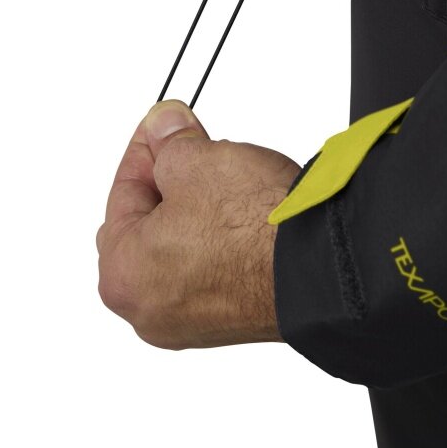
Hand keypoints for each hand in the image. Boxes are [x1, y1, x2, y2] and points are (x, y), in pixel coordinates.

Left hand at [96, 100, 300, 348]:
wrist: (325, 270)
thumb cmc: (254, 229)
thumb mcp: (195, 160)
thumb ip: (169, 139)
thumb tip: (164, 125)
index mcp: (122, 275)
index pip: (124, 191)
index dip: (147, 146)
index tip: (163, 124)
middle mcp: (148, 311)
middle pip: (147, 225)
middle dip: (168, 180)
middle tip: (189, 147)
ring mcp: (191, 323)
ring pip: (180, 248)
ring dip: (194, 210)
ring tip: (221, 177)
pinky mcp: (231, 320)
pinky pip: (210, 269)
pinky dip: (217, 240)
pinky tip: (239, 213)